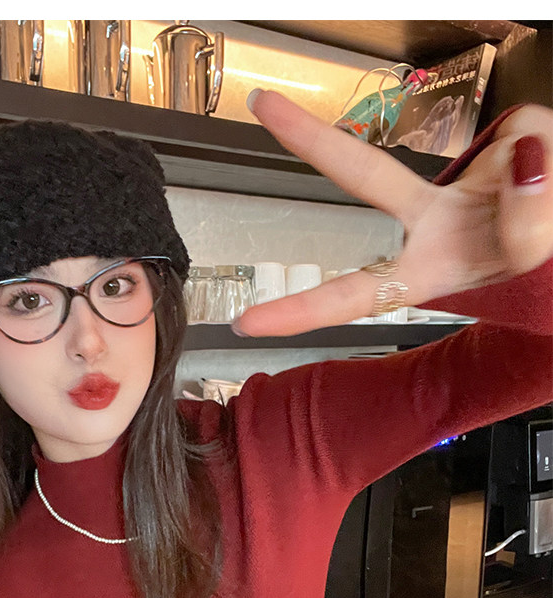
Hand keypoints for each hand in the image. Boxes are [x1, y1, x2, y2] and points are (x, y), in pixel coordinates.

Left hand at [233, 91, 552, 337]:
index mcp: (427, 268)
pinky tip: (550, 170)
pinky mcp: (504, 140)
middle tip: (260, 103)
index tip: (246, 322)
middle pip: (367, 174)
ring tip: (549, 192)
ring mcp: (462, 180)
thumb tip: (523, 165)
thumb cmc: (542, 261)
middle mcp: (432, 221)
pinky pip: (533, 133)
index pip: (355, 293)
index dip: (302, 310)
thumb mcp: (530, 264)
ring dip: (538, 168)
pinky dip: (551, 152)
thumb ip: (525, 227)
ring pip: (499, 145)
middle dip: (313, 138)